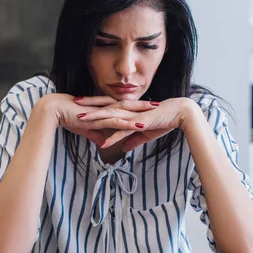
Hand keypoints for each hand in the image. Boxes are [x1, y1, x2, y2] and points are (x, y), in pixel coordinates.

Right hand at [36, 93, 156, 145]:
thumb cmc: (67, 117)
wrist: (54, 111)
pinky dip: (129, 124)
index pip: (123, 106)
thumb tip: (102, 142)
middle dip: (145, 105)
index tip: (150, 106)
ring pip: (126, 111)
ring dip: (141, 112)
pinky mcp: (98, 119)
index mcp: (103, 107)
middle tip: (161, 104)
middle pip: (129, 105)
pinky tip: (140, 126)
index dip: (137, 106)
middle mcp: (105, 107)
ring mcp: (102, 112)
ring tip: (156, 112)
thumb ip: (95, 134)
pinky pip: (117, 122)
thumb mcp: (85, 128)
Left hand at [75, 97, 196, 149]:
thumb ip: (132, 140)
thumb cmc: (164, 120)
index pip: (107, 105)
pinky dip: (112, 137)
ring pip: (110, 116)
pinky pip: (123, 131)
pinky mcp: (140, 124)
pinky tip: (102, 143)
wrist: (180, 114)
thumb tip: (123, 149)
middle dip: (88, 106)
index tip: (80, 104)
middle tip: (72, 104)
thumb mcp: (145, 133)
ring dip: (95, 118)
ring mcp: (133, 116)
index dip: (93, 104)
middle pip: (104, 107)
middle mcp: (129, 110)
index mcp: (129, 109)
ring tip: (80, 120)